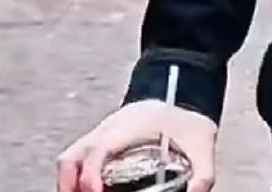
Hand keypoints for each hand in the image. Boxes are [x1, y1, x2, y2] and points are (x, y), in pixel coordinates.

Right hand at [56, 100, 217, 191]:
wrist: (180, 90)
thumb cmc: (187, 118)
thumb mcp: (202, 142)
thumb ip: (202, 174)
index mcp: (129, 126)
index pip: (97, 149)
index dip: (90, 175)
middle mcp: (107, 130)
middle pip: (71, 158)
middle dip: (70, 185)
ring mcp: (100, 135)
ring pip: (69, 160)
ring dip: (70, 184)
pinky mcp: (99, 144)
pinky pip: (75, 162)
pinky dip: (74, 180)